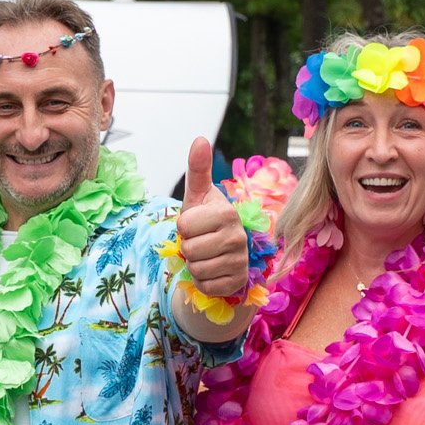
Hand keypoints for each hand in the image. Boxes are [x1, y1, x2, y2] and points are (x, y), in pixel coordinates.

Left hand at [176, 138, 249, 298]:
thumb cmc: (206, 220)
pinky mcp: (237, 282)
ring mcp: (241, 261)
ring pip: (196, 269)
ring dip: (195, 265)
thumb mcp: (198, 196)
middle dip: (189, 247)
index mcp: (227, 212)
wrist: (222, 252)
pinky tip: (213, 270)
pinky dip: (204, 281)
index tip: (196, 224)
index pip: (183, 225)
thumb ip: (198, 169)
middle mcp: (238, 237)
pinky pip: (206, 286)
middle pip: (189, 249)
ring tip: (206, 255)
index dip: (183, 227)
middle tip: (201, 242)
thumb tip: (200, 139)